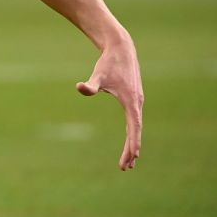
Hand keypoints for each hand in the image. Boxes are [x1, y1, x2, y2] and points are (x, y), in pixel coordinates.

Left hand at [76, 37, 143, 170]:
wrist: (121, 49)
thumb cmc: (108, 63)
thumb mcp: (98, 75)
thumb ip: (90, 85)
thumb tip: (79, 88)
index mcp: (131, 102)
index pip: (134, 128)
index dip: (132, 144)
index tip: (131, 159)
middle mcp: (137, 103)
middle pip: (136, 131)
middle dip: (132, 150)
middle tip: (126, 167)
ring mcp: (137, 100)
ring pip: (137, 126)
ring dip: (133, 142)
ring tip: (130, 159)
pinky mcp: (134, 97)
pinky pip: (135, 119)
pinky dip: (134, 131)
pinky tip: (130, 137)